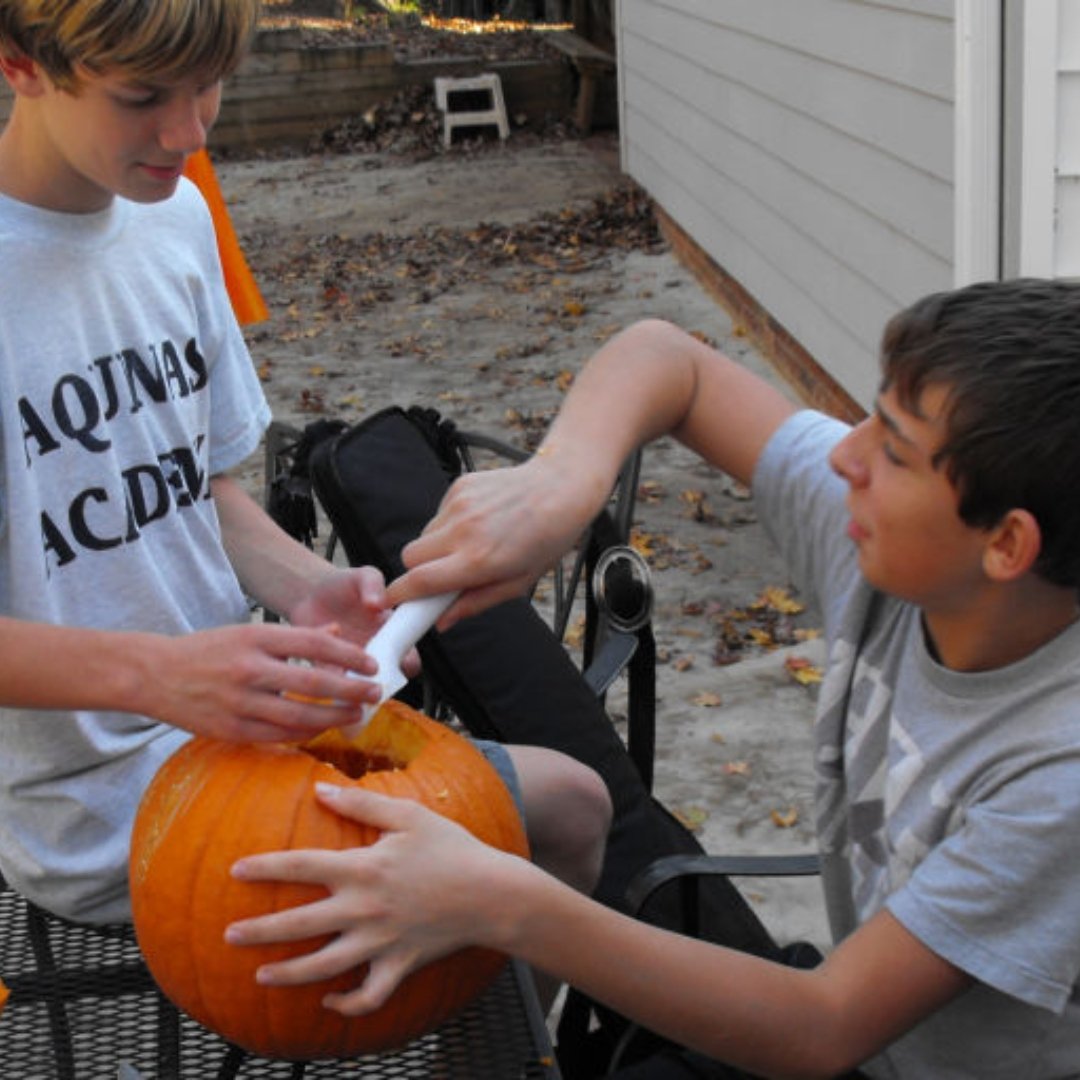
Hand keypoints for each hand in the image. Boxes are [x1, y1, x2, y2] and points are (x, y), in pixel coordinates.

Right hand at [145, 621, 381, 741]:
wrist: (154, 674)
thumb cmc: (208, 650)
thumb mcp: (249, 631)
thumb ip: (294, 636)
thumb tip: (337, 634)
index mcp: (256, 638)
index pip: (315, 644)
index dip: (349, 655)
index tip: (372, 664)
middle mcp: (250, 669)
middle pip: (314, 682)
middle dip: (352, 690)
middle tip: (375, 693)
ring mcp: (240, 702)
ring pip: (300, 716)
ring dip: (334, 717)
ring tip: (355, 715)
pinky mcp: (231, 730)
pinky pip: (279, 736)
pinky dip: (305, 734)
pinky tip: (322, 729)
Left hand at [226, 785, 514, 1014]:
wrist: (492, 893)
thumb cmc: (452, 847)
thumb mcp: (408, 815)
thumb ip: (361, 803)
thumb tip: (321, 791)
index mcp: (363, 868)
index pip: (302, 865)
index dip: (265, 867)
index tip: (236, 870)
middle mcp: (364, 908)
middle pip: (300, 924)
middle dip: (260, 931)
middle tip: (229, 935)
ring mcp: (380, 942)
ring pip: (324, 967)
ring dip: (288, 974)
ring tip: (261, 975)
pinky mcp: (398, 965)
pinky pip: (369, 996)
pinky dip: (347, 1005)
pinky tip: (329, 1003)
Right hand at [387, 456, 603, 622]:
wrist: (561, 487)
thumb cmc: (547, 538)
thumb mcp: (518, 583)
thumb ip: (475, 603)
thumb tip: (443, 621)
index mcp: (478, 561)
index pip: (419, 581)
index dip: (399, 596)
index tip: (395, 603)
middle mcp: (463, 531)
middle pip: (410, 558)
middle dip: (419, 571)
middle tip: (444, 575)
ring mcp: (459, 505)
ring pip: (424, 535)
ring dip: (437, 547)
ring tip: (471, 545)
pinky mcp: (459, 486)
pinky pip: (438, 515)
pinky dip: (450, 525)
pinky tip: (479, 523)